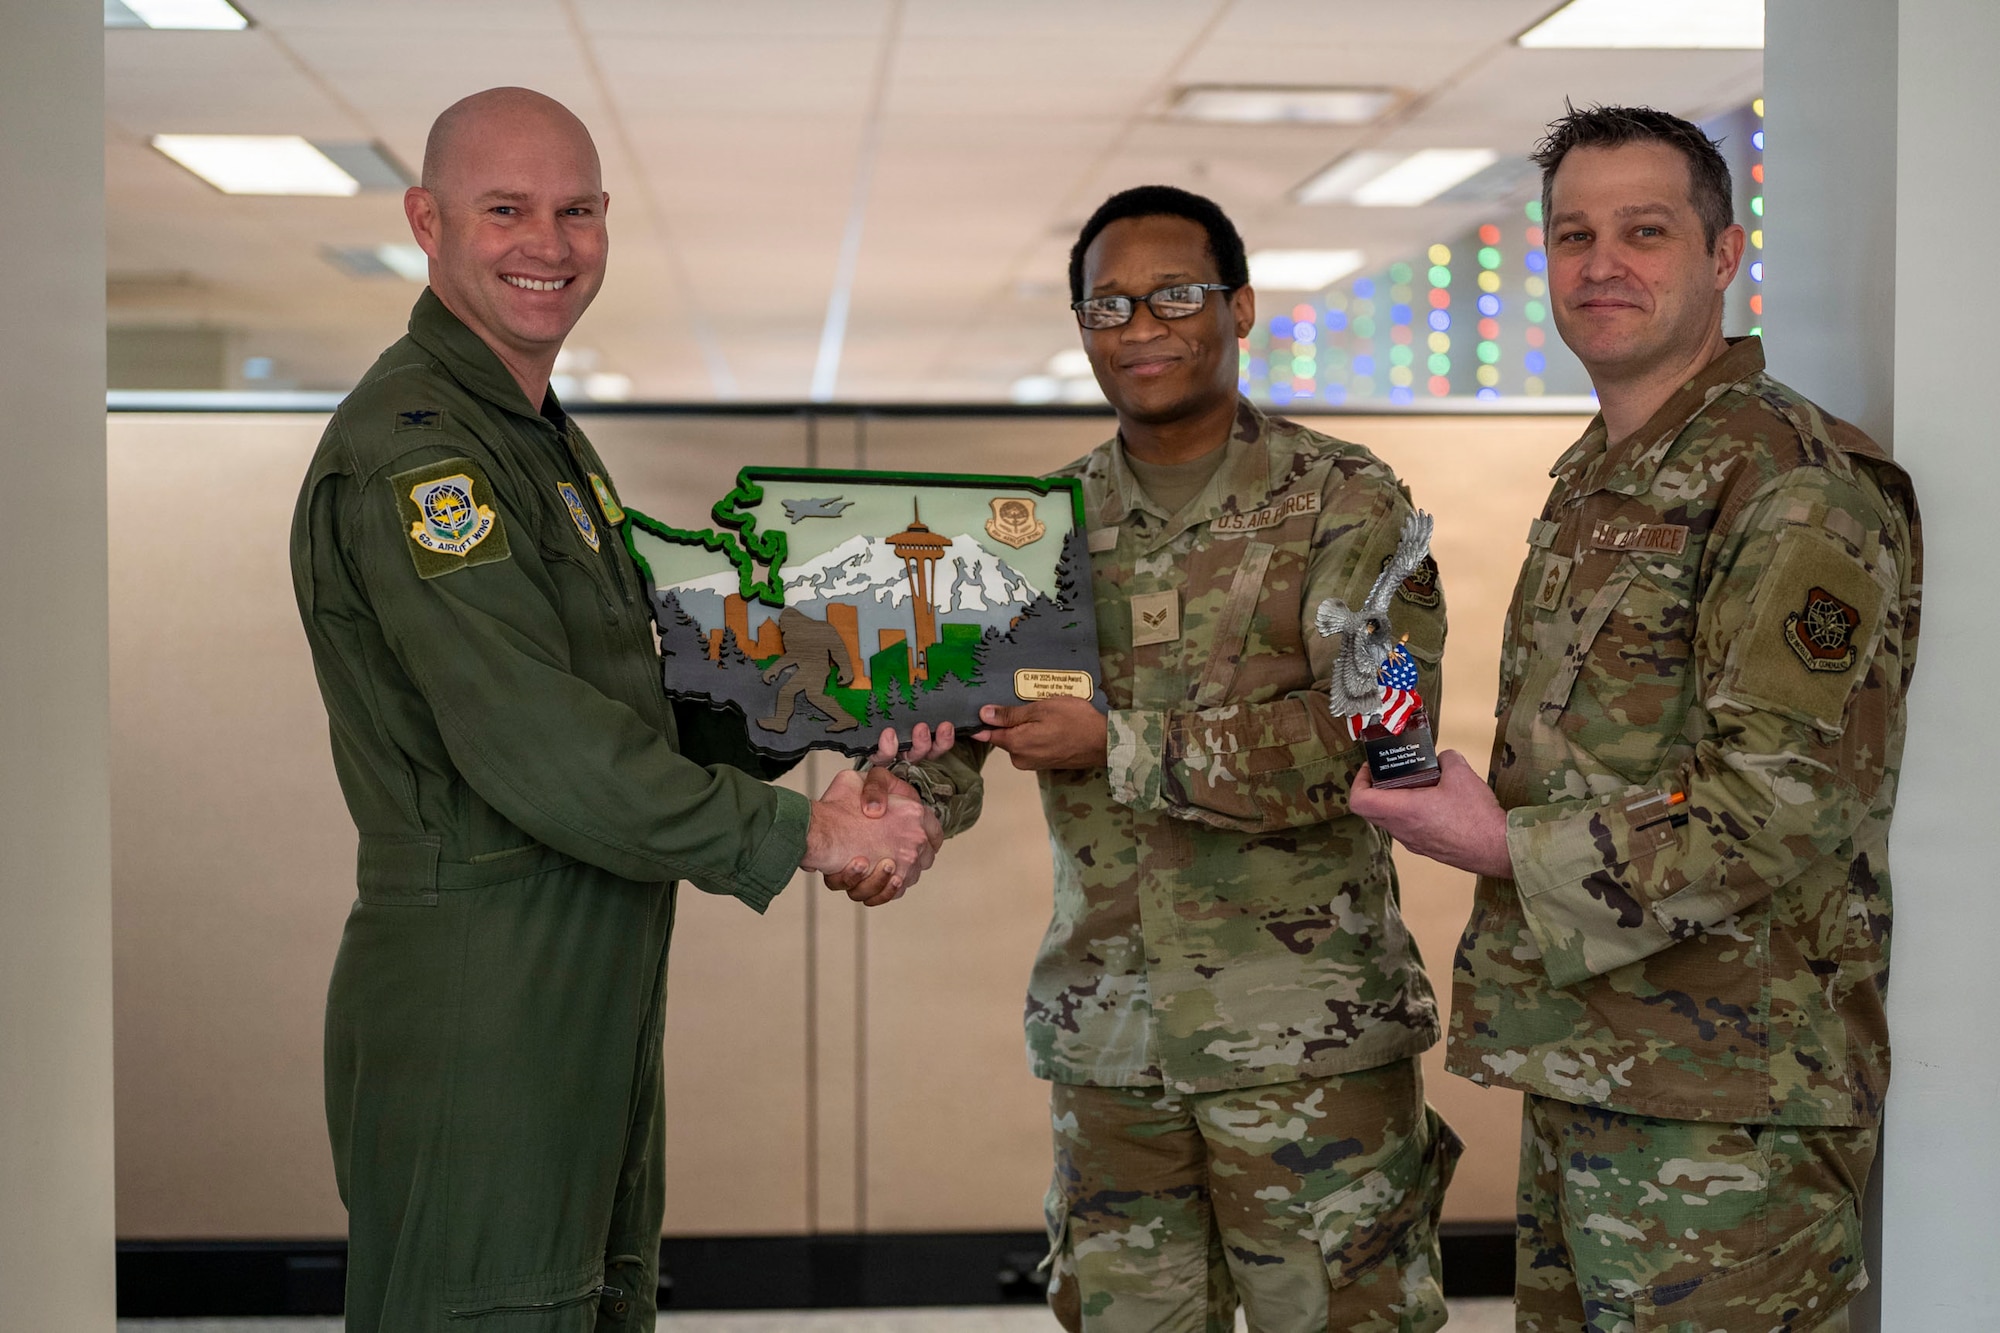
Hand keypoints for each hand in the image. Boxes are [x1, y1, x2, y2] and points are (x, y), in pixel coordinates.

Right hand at [818, 724, 956, 902]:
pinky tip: (867, 877)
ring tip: (869, 865)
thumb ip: (873, 788)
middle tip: (887, 853)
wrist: (821, 833)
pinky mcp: (892, 883)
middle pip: (925, 856)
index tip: (915, 839)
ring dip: (889, 874)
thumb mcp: (856, 779)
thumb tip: (875, 803)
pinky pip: (893, 892)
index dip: (926, 835)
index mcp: (914, 813)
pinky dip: (881, 889)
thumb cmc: (836, 807)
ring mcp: (907, 863)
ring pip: (908, 876)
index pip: (935, 830)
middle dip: (908, 856)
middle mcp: (916, 839)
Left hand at [972, 698, 1107, 770]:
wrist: (1103, 743)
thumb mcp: (1041, 709)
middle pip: (1005, 736)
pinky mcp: (1043, 764)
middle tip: (1028, 705)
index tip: (981, 710)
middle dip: (1011, 722)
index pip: (987, 734)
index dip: (983, 721)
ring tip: (1044, 714)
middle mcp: (1019, 759)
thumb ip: (1010, 714)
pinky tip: (1050, 726)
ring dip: (1025, 728)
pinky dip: (1035, 736)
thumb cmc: (1074, 720)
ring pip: (1019, 741)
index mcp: (1015, 744)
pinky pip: (1031, 747)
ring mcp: (1032, 764)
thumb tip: (983, 714)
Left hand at [1347, 749, 1512, 878]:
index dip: (1359, 781)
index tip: (1371, 768)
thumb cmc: (1476, 816)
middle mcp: (1402, 830)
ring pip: (1390, 821)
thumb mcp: (1461, 774)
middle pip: (1371, 811)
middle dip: (1376, 788)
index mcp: (1403, 811)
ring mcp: (1413, 843)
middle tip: (1392, 772)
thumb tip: (1443, 758)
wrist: (1498, 849)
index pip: (1360, 801)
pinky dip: (1410, 814)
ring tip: (1416, 784)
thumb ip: (1446, 759)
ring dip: (1394, 802)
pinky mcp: (1427, 849)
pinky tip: (1434, 802)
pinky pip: (1407, 829)